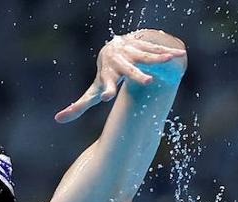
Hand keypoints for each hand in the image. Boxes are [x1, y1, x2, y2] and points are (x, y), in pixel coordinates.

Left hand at [54, 32, 186, 123]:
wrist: (113, 46)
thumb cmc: (106, 74)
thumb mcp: (94, 89)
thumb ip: (79, 105)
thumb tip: (57, 119)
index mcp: (107, 74)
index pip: (105, 84)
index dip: (106, 90)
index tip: (106, 98)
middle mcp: (119, 62)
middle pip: (128, 69)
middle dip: (137, 74)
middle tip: (147, 81)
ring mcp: (131, 51)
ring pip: (145, 55)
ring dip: (157, 57)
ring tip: (168, 59)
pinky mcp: (142, 45)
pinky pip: (155, 48)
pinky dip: (167, 51)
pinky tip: (180, 54)